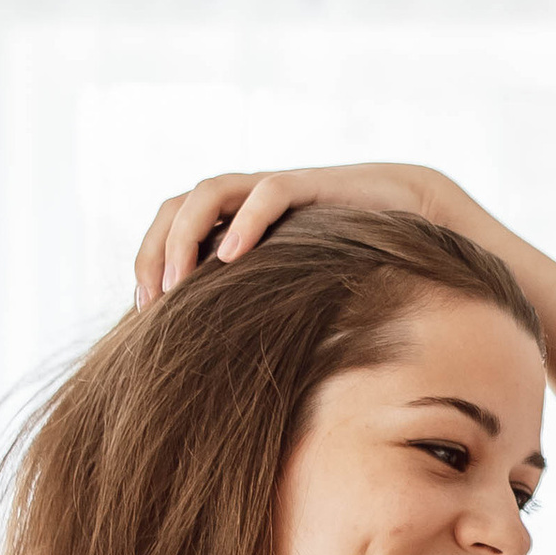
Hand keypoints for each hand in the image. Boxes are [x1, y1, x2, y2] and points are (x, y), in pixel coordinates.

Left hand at [133, 162, 485, 305]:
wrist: (411, 215)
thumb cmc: (351, 260)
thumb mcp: (294, 289)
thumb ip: (260, 309)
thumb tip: (223, 368)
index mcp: (233, 220)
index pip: (170, 226)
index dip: (147, 261)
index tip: (144, 313)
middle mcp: (245, 199)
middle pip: (176, 207)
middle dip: (153, 251)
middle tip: (152, 302)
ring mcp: (274, 188)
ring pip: (209, 191)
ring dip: (184, 236)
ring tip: (177, 282)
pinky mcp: (309, 185)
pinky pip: (268, 194)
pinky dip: (245, 223)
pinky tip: (231, 258)